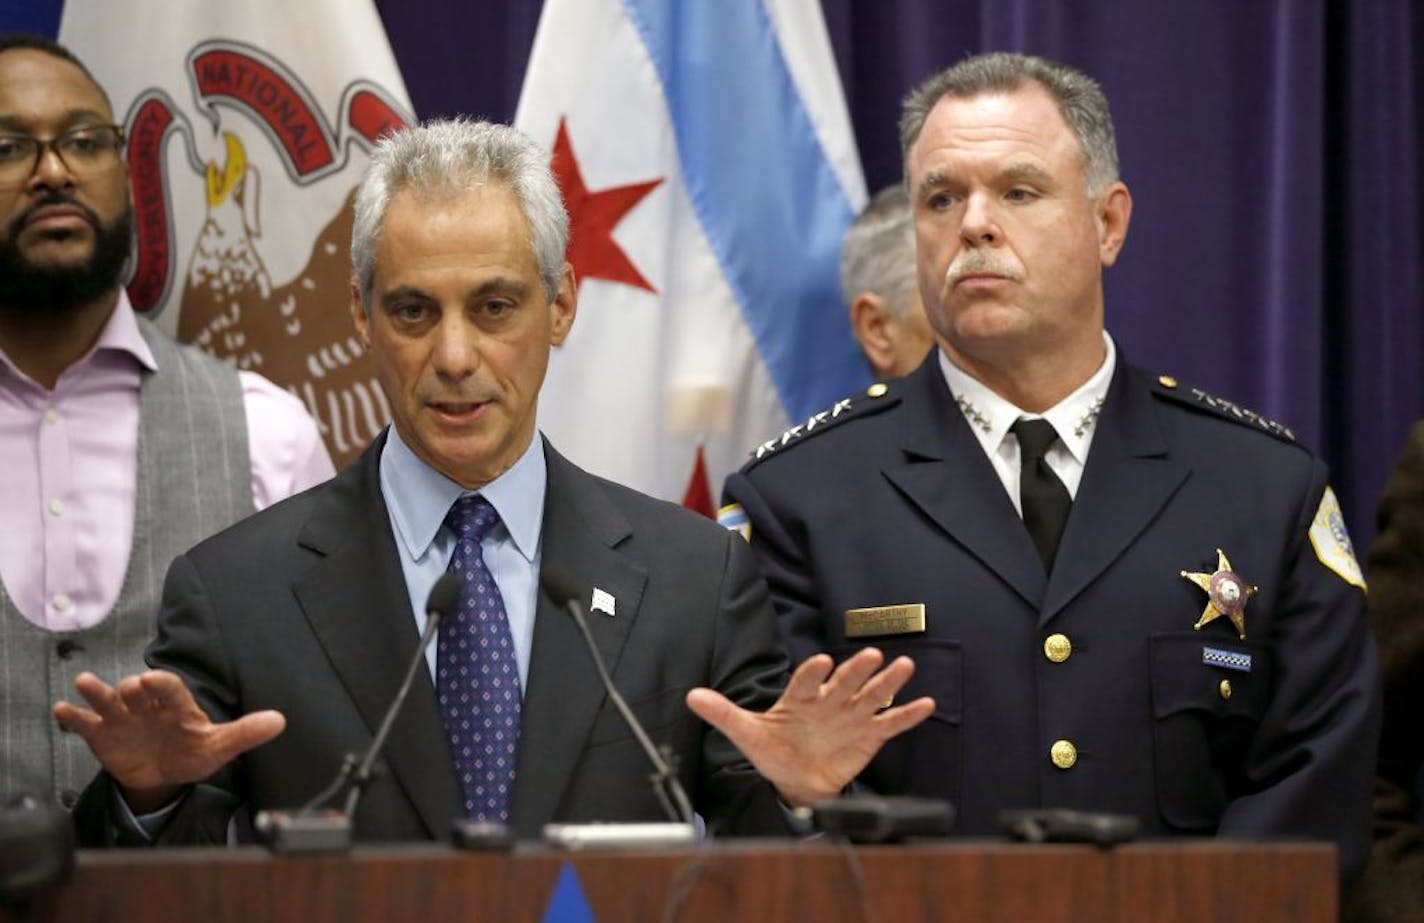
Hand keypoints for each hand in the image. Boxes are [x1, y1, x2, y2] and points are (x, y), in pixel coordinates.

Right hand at [53, 670, 284, 812]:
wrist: (164, 775)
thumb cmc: (191, 752)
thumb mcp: (218, 746)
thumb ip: (245, 733)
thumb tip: (280, 721)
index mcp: (176, 705)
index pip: (170, 688)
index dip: (161, 684)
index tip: (151, 681)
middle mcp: (147, 706)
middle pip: (137, 692)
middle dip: (131, 689)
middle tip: (128, 689)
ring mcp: (122, 718)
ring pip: (107, 701)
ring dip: (96, 692)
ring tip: (84, 683)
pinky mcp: (102, 734)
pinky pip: (85, 723)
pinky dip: (72, 717)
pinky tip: (61, 711)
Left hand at [685, 647, 933, 807]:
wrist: (796, 780)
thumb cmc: (773, 750)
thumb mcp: (746, 733)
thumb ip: (724, 713)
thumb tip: (692, 696)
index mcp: (800, 697)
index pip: (806, 681)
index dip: (813, 672)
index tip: (819, 662)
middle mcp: (829, 700)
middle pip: (845, 681)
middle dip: (857, 669)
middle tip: (871, 655)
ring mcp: (851, 715)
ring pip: (872, 695)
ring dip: (888, 682)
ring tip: (905, 666)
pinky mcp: (869, 734)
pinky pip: (890, 723)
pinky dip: (907, 715)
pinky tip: (925, 704)